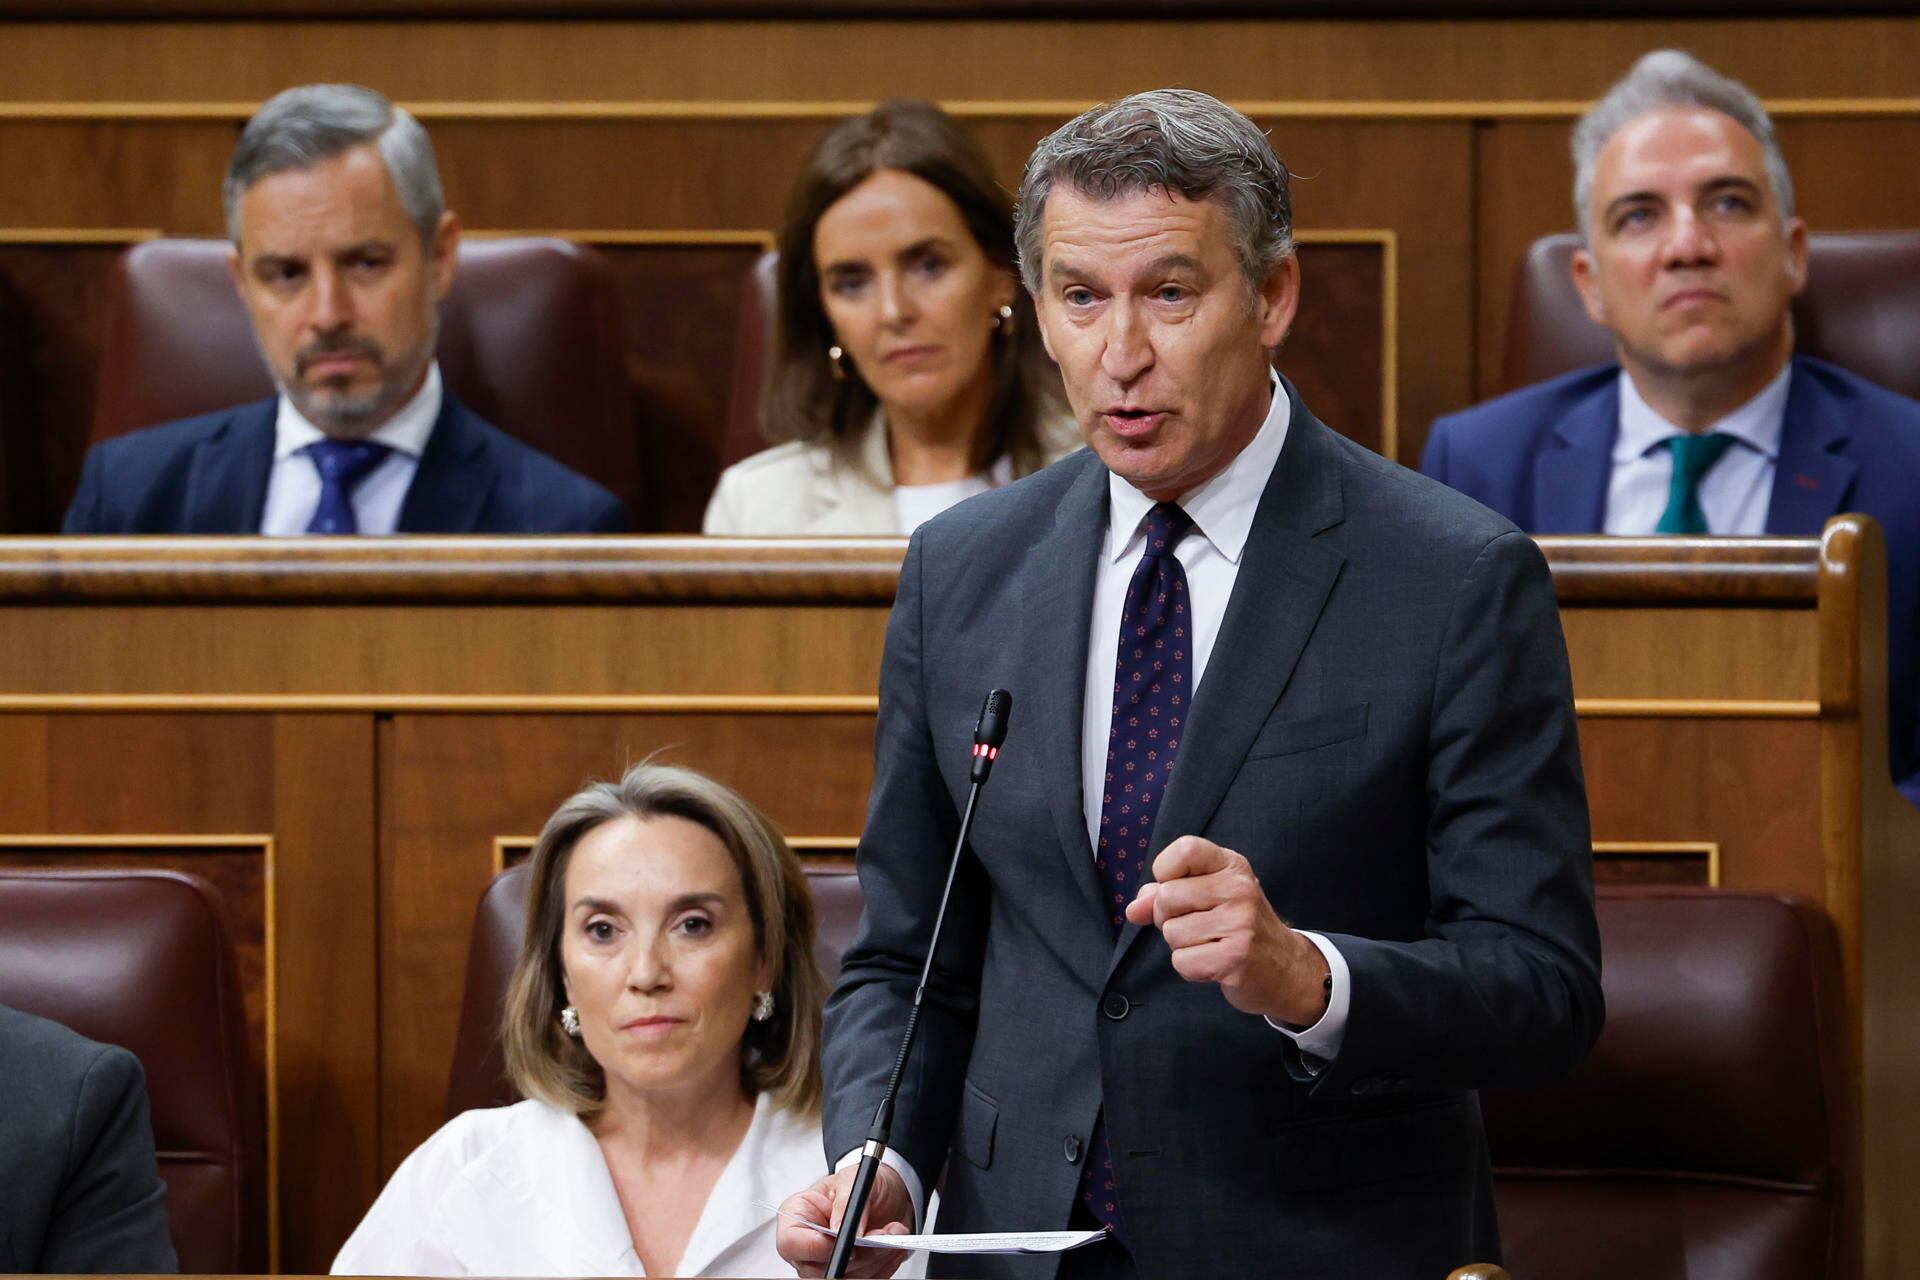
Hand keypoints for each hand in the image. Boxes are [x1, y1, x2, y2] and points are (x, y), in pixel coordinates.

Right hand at [775, 1163, 914, 1278]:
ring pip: (845, 1278)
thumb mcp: (853, 1179)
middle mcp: (807, 1245)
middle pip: (817, 1270)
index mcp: (797, 1215)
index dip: (817, 1247)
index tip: (849, 1242)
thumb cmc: (862, 1183)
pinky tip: (893, 1247)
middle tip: (881, 1236)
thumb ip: (846, 1202)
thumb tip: (839, 1228)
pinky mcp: (849, 1273)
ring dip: (876, 1259)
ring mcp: (826, 1263)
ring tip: (893, 1233)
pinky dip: (884, 1266)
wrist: (886, 1193)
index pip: (790, 1243)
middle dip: (857, 1256)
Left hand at [1124, 835, 1329, 1024]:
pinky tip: (1214, 963)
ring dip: (1182, 945)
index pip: (1185, 849)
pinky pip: (1182, 962)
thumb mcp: (1208, 896)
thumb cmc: (1238, 926)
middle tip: (1196, 925)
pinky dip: (1190, 968)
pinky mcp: (1236, 959)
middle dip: (1167, 918)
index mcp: (1232, 866)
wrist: (1286, 968)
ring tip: (1210, 944)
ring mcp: (1240, 924)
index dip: (1165, 871)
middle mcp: (1239, 889)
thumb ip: (1166, 893)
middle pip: (1166, 897)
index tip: (1175, 885)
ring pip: (1171, 933)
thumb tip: (1134, 909)